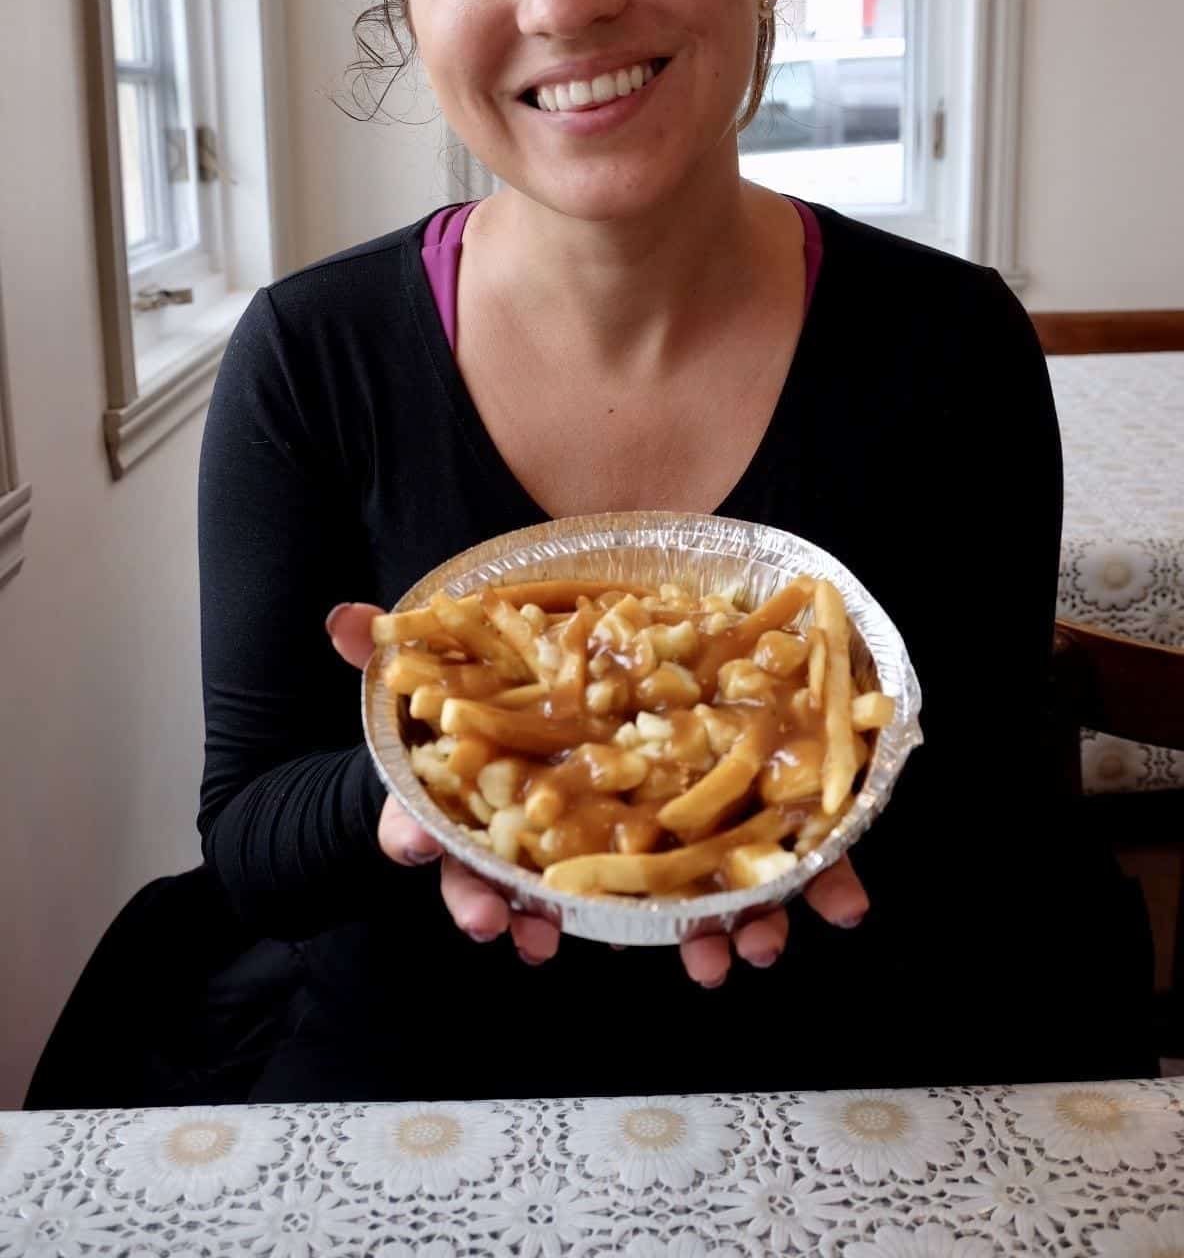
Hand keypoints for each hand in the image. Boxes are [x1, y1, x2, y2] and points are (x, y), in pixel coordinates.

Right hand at [328, 601, 868, 981]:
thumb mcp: (461, 664)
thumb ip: (404, 648)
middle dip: (566, 927)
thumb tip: (338, 620)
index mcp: (514, 805)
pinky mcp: (727, 831)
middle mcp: (578, 839)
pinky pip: (760, 870)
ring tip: (724, 957)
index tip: (484, 916)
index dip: (472, 887)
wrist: (617, 683)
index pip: (475, 855)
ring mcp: (653, 842)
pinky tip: (824, 910)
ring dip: (698, 936)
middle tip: (570, 948)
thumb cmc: (527, 698)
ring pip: (664, 904)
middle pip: (561, 898)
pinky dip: (798, 892)